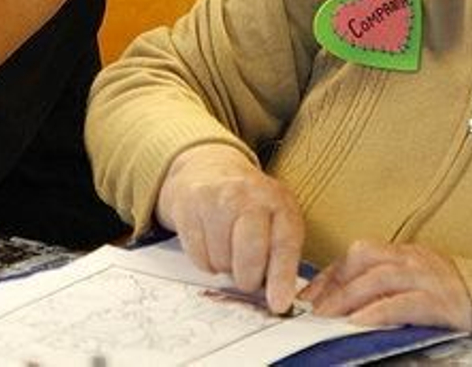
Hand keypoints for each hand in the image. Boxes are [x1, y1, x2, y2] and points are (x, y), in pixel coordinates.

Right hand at [156, 143, 305, 313]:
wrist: (209, 168)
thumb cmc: (250, 204)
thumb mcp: (276, 218)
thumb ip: (282, 253)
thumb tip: (279, 300)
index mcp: (277, 200)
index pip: (284, 243)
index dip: (281, 277)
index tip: (278, 304)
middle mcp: (247, 195)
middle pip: (249, 254)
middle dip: (248, 278)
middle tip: (247, 279)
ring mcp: (215, 198)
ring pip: (221, 260)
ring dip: (225, 267)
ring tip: (228, 250)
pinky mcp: (188, 206)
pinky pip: (198, 256)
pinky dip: (206, 262)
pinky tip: (211, 244)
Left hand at [302, 240, 471, 331]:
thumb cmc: (451, 290)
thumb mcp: (414, 276)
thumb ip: (384, 281)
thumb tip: (343, 298)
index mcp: (401, 252)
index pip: (355, 255)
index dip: (328, 274)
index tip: (307, 295)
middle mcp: (411, 259)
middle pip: (361, 261)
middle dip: (332, 286)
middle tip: (310, 309)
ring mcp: (425, 277)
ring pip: (378, 278)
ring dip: (347, 298)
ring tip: (327, 317)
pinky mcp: (440, 301)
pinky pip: (403, 303)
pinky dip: (378, 312)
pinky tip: (360, 322)